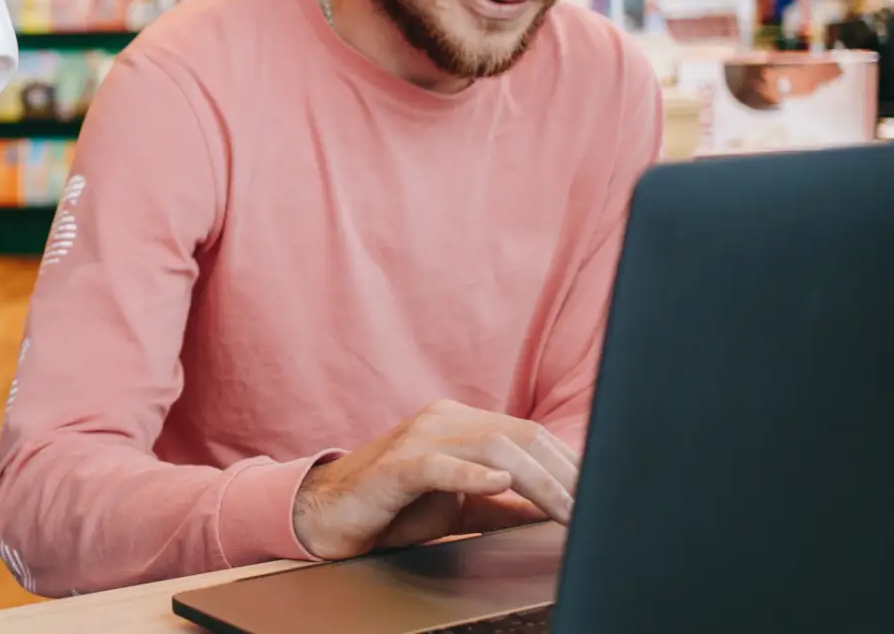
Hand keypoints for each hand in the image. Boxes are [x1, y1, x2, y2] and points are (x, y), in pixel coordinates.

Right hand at [292, 399, 578, 560]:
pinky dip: (472, 474)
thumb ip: (504, 502)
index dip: (570, 465)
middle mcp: (444, 419)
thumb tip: (556, 509)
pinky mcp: (396, 466)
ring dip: (538, 482)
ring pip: (493, 447)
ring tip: (566, 511)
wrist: (332, 514)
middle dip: (565, 474)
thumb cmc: (396, 507)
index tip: (602, 496)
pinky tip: (499, 484)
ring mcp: (419, 437)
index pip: (530, 434)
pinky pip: (439, 464)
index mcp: (462, 423)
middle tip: (594, 510)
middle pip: (521, 436)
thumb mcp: (462, 504)